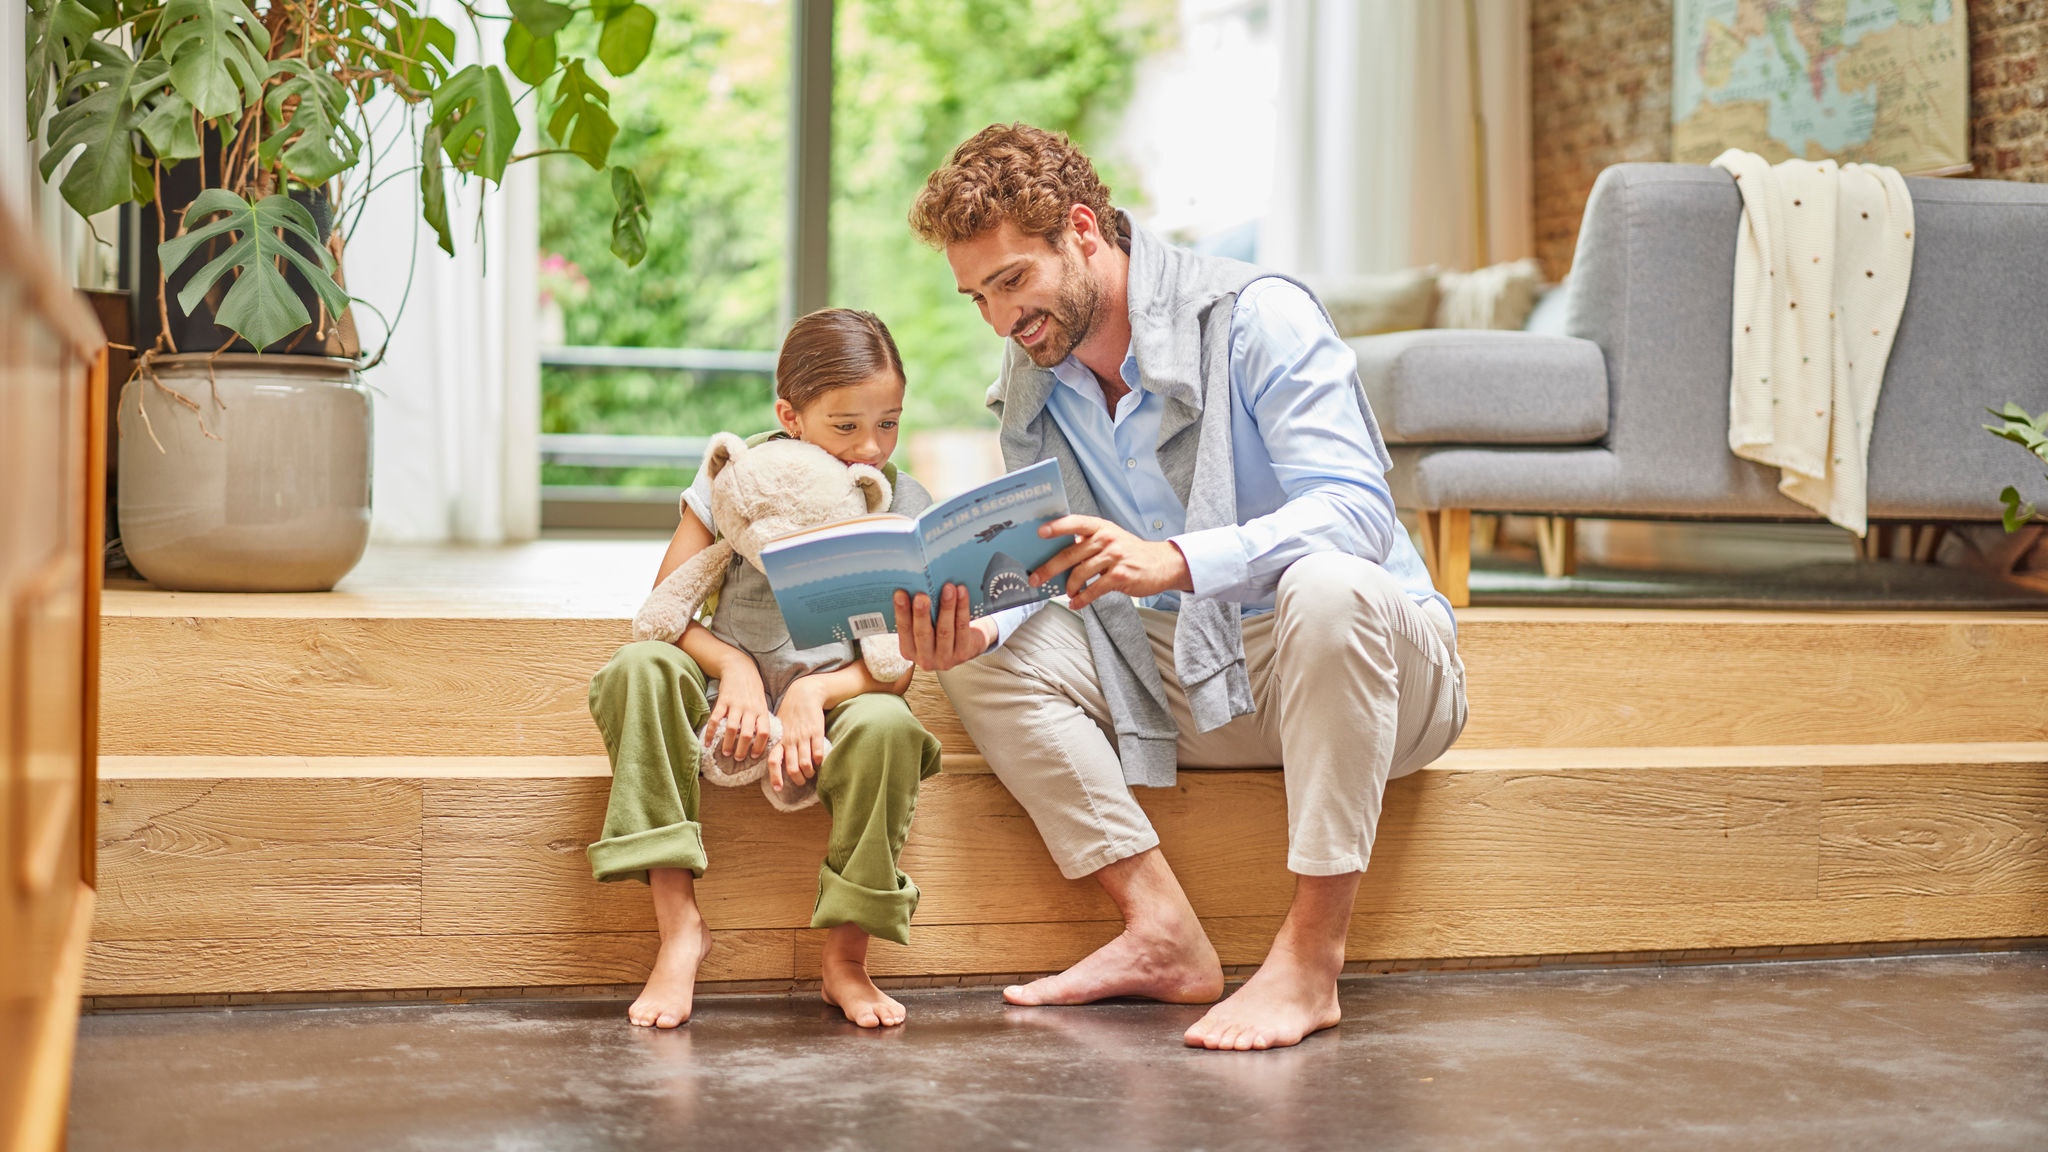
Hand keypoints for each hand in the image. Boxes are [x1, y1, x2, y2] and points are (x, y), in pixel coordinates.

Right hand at [706, 659, 772, 761]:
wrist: (739, 667)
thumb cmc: (752, 688)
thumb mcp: (762, 702)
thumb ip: (761, 719)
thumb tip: (763, 740)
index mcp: (761, 710)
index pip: (764, 731)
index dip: (760, 745)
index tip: (755, 756)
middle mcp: (749, 709)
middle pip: (747, 734)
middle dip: (742, 749)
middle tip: (738, 759)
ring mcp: (736, 705)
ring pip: (732, 729)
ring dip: (728, 743)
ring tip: (726, 753)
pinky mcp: (723, 701)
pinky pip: (716, 719)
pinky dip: (711, 732)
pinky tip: (706, 742)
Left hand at [769, 678, 829, 792]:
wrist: (805, 693)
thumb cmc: (791, 712)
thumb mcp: (780, 726)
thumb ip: (778, 742)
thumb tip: (776, 760)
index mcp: (779, 740)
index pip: (774, 761)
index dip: (775, 776)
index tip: (778, 788)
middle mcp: (790, 740)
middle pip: (792, 768)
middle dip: (798, 779)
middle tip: (802, 781)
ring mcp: (803, 737)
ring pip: (805, 764)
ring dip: (809, 773)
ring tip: (812, 773)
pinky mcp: (816, 732)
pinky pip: (818, 753)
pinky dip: (819, 761)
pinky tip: (820, 762)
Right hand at [894, 585, 997, 672]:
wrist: (966, 644)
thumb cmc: (938, 628)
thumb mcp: (924, 625)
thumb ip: (917, 612)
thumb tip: (914, 585)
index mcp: (909, 650)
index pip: (903, 630)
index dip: (901, 612)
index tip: (900, 594)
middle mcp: (925, 659)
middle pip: (922, 634)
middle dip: (921, 614)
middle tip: (921, 596)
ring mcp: (945, 659)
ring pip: (945, 631)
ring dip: (946, 607)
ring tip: (948, 588)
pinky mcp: (963, 654)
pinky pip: (962, 628)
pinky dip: (962, 608)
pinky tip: (962, 593)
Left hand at [1031, 515, 1192, 610]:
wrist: (1162, 564)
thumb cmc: (1129, 552)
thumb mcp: (1111, 538)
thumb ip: (1087, 542)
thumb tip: (1057, 557)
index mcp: (1101, 527)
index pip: (1076, 522)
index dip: (1057, 526)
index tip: (1040, 533)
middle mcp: (1107, 539)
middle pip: (1071, 554)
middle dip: (1049, 568)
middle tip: (1036, 578)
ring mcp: (1114, 557)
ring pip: (1080, 573)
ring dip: (1068, 586)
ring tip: (1067, 592)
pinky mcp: (1121, 576)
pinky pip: (1094, 589)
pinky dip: (1082, 598)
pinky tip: (1076, 602)